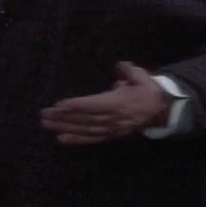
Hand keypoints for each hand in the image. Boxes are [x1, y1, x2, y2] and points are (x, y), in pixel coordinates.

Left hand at [39, 61, 171, 144]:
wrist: (162, 110)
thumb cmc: (146, 90)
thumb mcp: (141, 77)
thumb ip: (128, 71)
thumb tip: (120, 66)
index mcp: (120, 103)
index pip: (96, 105)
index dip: (78, 105)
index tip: (60, 105)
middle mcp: (114, 118)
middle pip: (86, 119)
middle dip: (64, 117)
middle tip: (44, 115)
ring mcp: (112, 129)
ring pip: (86, 130)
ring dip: (65, 127)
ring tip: (46, 124)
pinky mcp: (111, 135)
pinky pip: (92, 138)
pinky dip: (76, 140)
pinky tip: (61, 139)